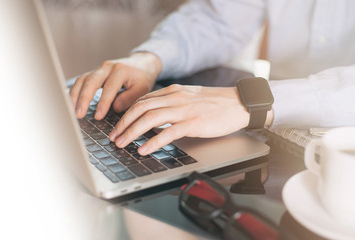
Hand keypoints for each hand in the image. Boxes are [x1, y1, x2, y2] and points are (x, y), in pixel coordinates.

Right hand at [69, 52, 160, 119]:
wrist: (141, 63)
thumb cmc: (142, 77)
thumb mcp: (143, 88)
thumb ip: (130, 98)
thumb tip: (115, 108)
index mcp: (121, 69)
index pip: (109, 87)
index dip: (103, 103)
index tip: (98, 117)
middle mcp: (107, 67)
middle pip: (90, 81)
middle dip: (83, 99)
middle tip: (78, 114)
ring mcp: (99, 69)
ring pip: (82, 80)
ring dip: (75, 96)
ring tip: (71, 111)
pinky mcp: (93, 73)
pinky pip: (81, 81)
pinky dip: (74, 92)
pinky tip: (71, 104)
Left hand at [108, 84, 254, 154]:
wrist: (240, 103)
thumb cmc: (216, 103)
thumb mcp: (189, 97)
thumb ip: (171, 103)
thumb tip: (152, 115)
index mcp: (172, 91)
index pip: (141, 100)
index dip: (126, 114)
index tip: (117, 126)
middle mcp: (175, 98)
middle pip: (140, 108)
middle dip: (123, 124)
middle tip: (113, 137)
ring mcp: (184, 110)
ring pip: (149, 119)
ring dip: (131, 133)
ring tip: (122, 144)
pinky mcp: (193, 123)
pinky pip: (168, 133)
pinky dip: (152, 142)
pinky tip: (143, 150)